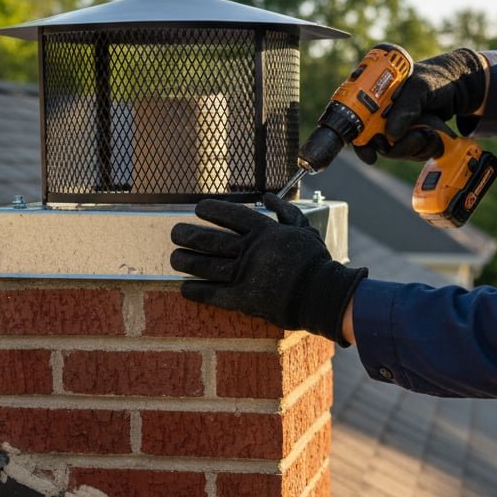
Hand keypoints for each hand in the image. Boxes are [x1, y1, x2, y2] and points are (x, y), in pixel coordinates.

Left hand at [169, 192, 366, 343]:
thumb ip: (285, 212)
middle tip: (175, 234)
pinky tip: (184, 288)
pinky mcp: (244, 299)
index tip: (198, 208)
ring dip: (186, 261)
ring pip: (206, 266)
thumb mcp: (304, 229)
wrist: (323, 294)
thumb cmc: (315, 261)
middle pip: (209, 240)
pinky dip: (196, 291)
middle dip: (187, 235)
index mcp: (264, 231)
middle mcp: (250, 250)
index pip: (230, 215)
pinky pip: (214, 294)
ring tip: (174, 258)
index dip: (211, 210)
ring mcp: (245, 275)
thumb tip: (268, 196)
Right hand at [357, 48, 487, 162]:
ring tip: (430, 132)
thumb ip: (406, 107)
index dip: (361, 143)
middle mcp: (381, 114)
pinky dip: (424, 150)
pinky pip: (411, 153)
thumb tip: (391, 134)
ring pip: (395, 152)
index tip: (371, 154)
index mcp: (374, 96)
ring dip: (414, 149)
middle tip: (417, 137)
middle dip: (395, 148)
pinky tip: (434, 136)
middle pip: (375, 145)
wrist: (460, 87)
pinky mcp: (411, 137)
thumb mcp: (421, 87)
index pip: (357, 124)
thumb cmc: (436, 78)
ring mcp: (396, 127)